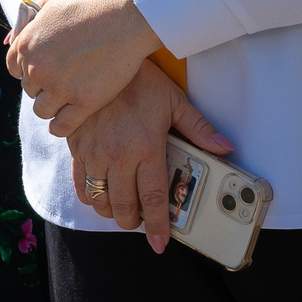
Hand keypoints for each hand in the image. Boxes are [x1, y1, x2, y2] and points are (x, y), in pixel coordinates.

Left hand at [6, 0, 164, 136]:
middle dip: (43, 86)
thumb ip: (29, 20)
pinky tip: (65, 123)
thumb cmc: (91, 4)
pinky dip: (59, 127)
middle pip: (30, 90)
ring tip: (65, 100)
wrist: (126, 16)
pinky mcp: (83, 102)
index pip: (14, 69)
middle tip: (62, 81)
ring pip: (42, 110)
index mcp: (26, 45)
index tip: (44, 71)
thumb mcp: (52, 0)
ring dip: (51, 106)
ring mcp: (60, 87)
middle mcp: (37, 69)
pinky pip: (61, 126)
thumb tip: (9, 40)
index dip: (29, 70)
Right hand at [65, 61, 232, 251]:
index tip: (160, 243)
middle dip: (133, 222)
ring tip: (122, 209)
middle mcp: (118, 155)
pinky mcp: (76, 145)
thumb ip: (199, 129)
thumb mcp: (174, 101)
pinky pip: (79, 183)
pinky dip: (89, 196)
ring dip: (111, 211)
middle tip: (141, 223)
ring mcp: (93, 152)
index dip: (157, 225)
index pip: (153, 198)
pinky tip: (99, 194)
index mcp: (146, 147)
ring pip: (99, 199)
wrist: (98, 58)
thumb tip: (226, 149)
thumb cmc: (140, 80)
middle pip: (124, 205)